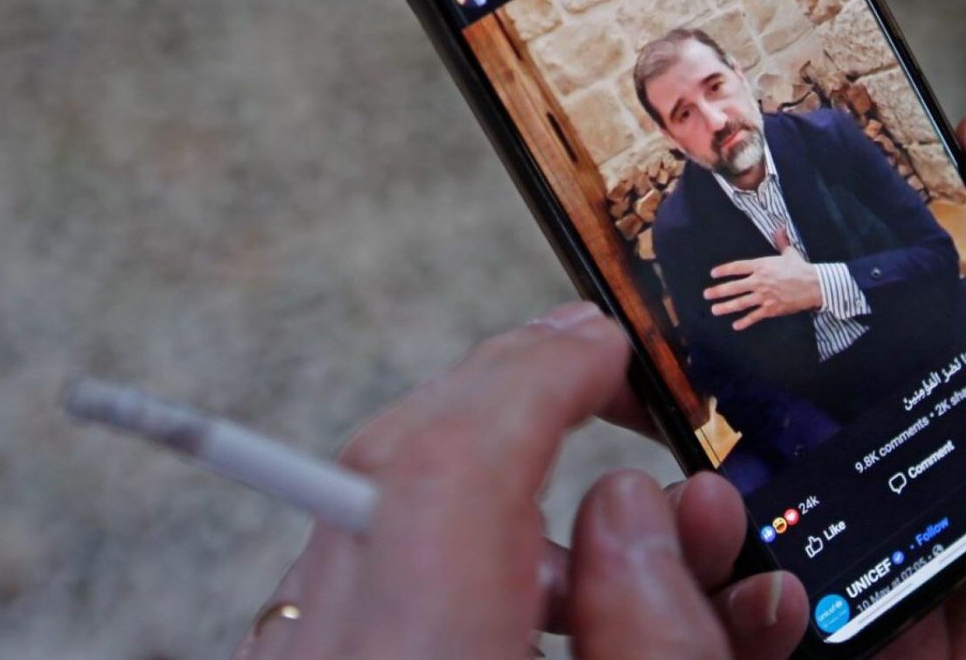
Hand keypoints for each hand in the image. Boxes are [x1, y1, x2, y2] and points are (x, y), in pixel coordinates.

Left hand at [237, 302, 807, 659]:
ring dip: (496, 483)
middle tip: (600, 373)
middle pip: (393, 475)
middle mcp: (338, 653)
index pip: (441, 476)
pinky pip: (369, 579)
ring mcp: (310, 658)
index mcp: (422, 659)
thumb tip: (639, 514)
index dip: (529, 376)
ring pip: (377, 523)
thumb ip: (655, 635)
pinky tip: (550, 587)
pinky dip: (457, 551)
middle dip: (508, 397)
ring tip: (616, 511)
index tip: (601, 339)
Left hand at [706, 230, 824, 330]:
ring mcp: (764, 296)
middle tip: (706, 294)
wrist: (814, 285)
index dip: (724, 270)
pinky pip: (754, 316)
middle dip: (718, 291)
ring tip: (715, 310)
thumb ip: (781, 242)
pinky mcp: (771, 309)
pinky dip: (745, 321)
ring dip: (726, 307)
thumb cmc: (801, 268)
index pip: (737, 267)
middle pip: (734, 287)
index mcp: (762, 266)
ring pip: (740, 303)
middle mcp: (759, 281)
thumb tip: (780, 228)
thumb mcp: (790, 253)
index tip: (713, 273)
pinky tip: (735, 325)